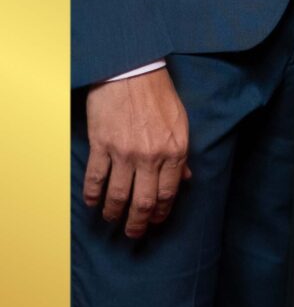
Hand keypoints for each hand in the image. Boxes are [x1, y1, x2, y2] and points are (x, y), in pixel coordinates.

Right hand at [81, 68, 190, 238]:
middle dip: (138, 223)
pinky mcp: (102, 146)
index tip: (156, 222)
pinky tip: (92, 203)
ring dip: (115, 213)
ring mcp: (125, 152)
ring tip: (112, 220)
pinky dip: (93, 195)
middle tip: (134, 233)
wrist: (132, 73)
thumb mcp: (181, 124)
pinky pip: (96, 179)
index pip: (169, 193)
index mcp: (175, 150)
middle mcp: (151, 156)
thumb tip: (186, 179)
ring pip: (119, 195)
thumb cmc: (159, 96)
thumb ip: (182, 154)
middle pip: (145, 201)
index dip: (162, 213)